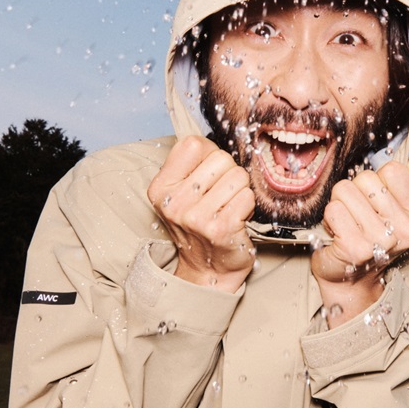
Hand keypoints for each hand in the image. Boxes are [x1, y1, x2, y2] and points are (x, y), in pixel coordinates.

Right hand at [147, 136, 255, 291]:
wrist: (209, 270)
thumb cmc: (200, 225)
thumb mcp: (181, 193)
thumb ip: (192, 164)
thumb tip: (214, 136)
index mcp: (160, 187)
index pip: (193, 144)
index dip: (210, 153)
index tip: (210, 172)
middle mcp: (174, 202)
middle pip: (221, 158)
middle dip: (229, 173)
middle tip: (221, 195)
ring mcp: (197, 217)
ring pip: (238, 176)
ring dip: (240, 191)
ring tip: (228, 207)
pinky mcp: (221, 228)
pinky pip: (247, 196)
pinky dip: (248, 206)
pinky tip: (236, 219)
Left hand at [311, 159, 408, 325]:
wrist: (350, 278)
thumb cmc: (370, 237)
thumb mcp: (393, 208)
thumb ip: (403, 182)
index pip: (394, 170)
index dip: (377, 180)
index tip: (375, 202)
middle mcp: (407, 230)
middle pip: (366, 179)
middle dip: (355, 192)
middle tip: (358, 215)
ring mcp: (383, 241)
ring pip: (345, 190)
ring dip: (340, 205)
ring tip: (348, 224)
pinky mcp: (357, 249)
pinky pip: (333, 210)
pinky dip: (330, 218)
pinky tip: (338, 234)